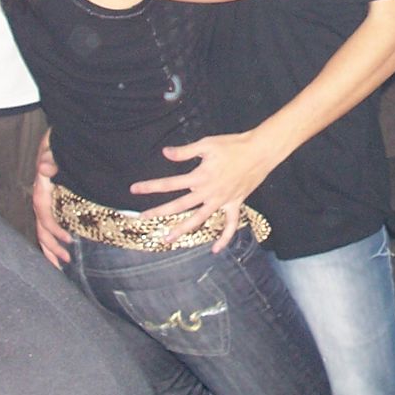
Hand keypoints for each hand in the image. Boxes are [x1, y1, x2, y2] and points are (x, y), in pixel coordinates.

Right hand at [31, 130, 72, 267]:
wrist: (61, 139)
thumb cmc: (60, 144)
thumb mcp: (54, 146)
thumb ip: (50, 156)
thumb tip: (44, 167)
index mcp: (41, 189)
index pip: (44, 214)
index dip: (54, 229)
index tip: (69, 240)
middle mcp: (41, 198)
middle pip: (41, 228)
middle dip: (52, 247)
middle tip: (67, 261)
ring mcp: (45, 203)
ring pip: (42, 232)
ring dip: (50, 249)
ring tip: (62, 266)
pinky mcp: (51, 205)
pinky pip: (48, 227)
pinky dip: (52, 242)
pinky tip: (60, 253)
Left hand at [130, 131, 277, 252]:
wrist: (260, 151)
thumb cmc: (233, 145)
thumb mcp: (207, 144)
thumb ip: (185, 151)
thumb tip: (165, 153)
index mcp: (200, 176)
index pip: (170, 183)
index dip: (151, 186)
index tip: (134, 189)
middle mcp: (209, 192)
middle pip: (180, 205)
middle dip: (159, 212)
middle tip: (142, 218)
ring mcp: (222, 200)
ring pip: (199, 219)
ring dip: (183, 229)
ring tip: (167, 239)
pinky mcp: (235, 204)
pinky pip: (230, 225)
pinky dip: (224, 238)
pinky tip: (216, 249)